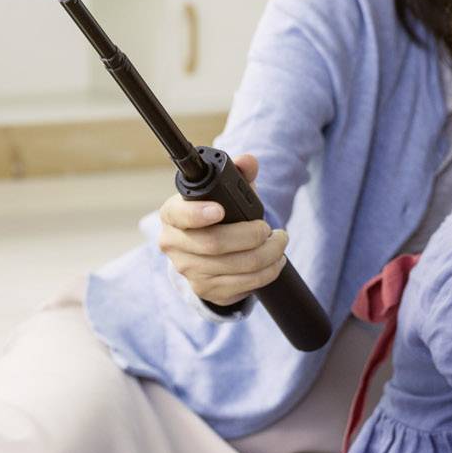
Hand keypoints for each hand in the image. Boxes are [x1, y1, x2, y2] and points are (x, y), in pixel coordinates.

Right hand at [155, 153, 287, 304]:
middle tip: (270, 229)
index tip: (220, 210)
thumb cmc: (219, 214)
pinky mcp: (206, 291)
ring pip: (234, 267)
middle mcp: (173, 245)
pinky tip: (275, 261)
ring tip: (280, 243)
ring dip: (267, 255)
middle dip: (251, 236)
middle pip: (214, 244)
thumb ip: (239, 174)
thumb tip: (248, 161)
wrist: (207, 251)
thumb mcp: (227, 192)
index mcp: (172, 214)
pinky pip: (242, 285)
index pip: (179, 215)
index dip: (198, 214)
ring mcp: (188, 271)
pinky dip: (266, 273)